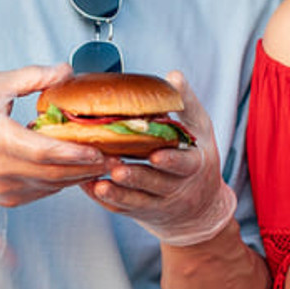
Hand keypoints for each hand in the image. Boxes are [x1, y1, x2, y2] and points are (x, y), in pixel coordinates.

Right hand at [0, 63, 107, 277]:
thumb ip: (32, 77)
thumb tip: (67, 71)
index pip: (43, 153)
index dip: (74, 153)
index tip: (100, 148)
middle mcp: (1, 170)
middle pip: (56, 173)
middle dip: (89, 166)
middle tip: (119, 155)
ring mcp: (5, 189)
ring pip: (54, 185)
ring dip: (82, 175)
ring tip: (109, 160)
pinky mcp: (10, 199)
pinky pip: (46, 191)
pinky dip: (66, 180)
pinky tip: (82, 167)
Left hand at [89, 73, 234, 246]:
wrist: (198, 210)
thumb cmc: (196, 158)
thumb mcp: (200, 129)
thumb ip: (186, 103)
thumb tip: (173, 76)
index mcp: (193, 165)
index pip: (184, 166)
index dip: (171, 162)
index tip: (156, 156)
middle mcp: (176, 188)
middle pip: (155, 184)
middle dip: (136, 177)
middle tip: (116, 168)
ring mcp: (158, 203)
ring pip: (136, 200)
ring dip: (117, 192)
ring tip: (98, 182)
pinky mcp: (140, 211)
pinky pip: (122, 209)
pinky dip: (106, 199)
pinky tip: (88, 186)